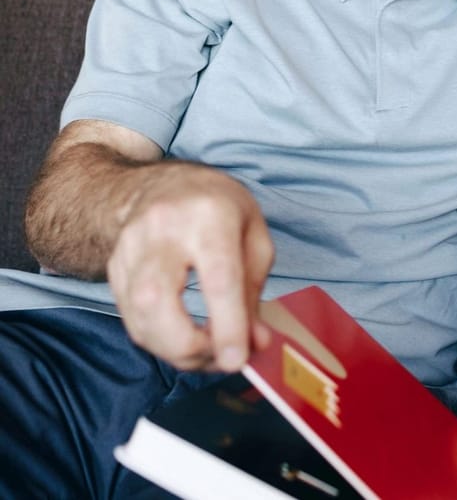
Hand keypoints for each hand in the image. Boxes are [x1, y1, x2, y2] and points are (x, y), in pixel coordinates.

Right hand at [107, 163, 274, 370]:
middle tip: (222, 359)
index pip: (217, 277)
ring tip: (209, 353)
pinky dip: (161, 342)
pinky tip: (185, 339)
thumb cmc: (217, 207)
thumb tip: (255, 343)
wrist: (159, 184)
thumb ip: (254, 291)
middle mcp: (163, 230)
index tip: (238, 360)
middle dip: (189, 348)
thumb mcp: (253, 235)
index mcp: (210, 215)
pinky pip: (132, 321)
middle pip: (159, 301)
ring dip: (177, 352)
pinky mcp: (113, 269)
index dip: (228, 325)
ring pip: (140, 319)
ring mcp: (130, 249)